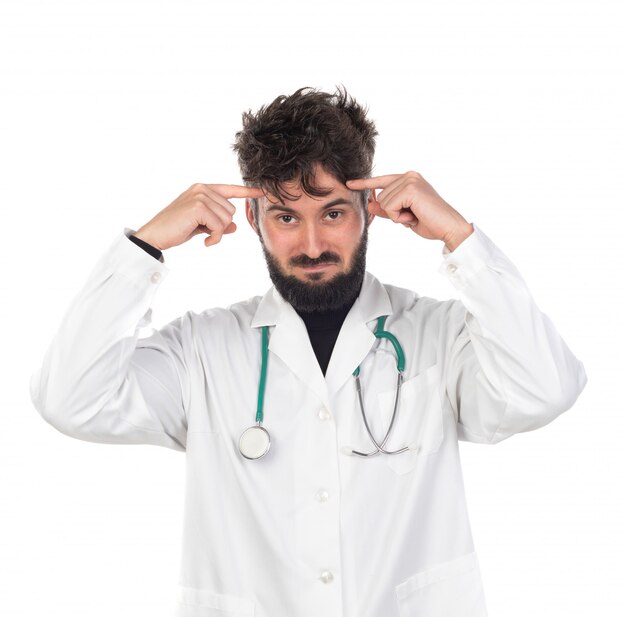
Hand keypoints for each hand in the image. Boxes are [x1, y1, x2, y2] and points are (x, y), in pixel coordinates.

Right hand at [134, 183, 264, 250]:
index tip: (263, 191)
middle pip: (232, 211)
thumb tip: (234, 227)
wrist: (155, 235)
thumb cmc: (176, 229)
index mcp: (203, 189)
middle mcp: (202, 189)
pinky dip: (215, 238)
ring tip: (203, 235)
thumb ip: (218, 223)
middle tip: (205, 232)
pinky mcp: (198, 207)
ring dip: (218, 232)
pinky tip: (204, 241)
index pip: (231, 189)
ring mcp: (200, 196)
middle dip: (222, 226)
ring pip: (227, 219)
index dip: (248, 191)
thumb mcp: (201, 225)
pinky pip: (220, 227)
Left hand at [346, 171, 473, 251]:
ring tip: (415, 216)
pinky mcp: (410, 188)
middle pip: (380, 197)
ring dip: (396, 216)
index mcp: (408, 179)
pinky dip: (399, 217)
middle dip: (392, 213)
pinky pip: (390, 207)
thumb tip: (369, 205)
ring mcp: (410, 180)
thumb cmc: (429, 222)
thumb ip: (387, 209)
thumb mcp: (403, 216)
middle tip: (412, 216)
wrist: (448, 228)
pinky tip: (414, 216)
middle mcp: (409, 175)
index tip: (349, 183)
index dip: (365, 184)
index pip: (381, 181)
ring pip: (384, 203)